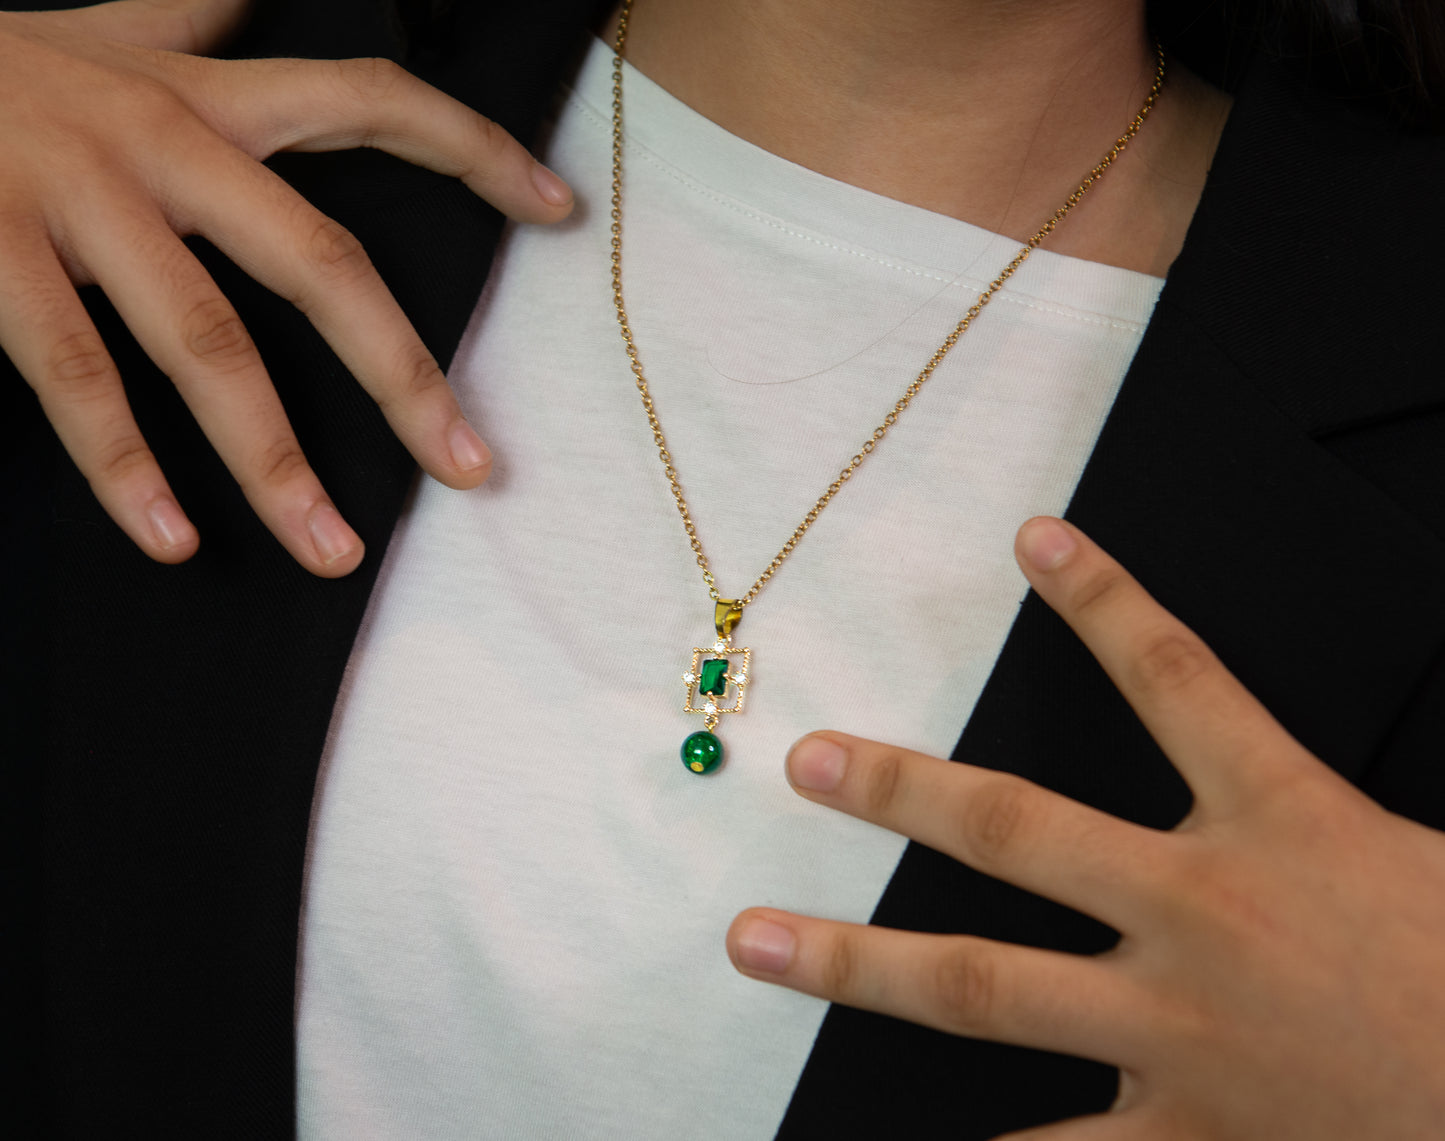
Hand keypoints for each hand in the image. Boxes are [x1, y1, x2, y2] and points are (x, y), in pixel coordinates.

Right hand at [0, 0, 573, 574]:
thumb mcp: (108, 31)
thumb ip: (192, 26)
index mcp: (203, 94)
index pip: (370, 100)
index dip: (473, 148)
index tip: (559, 209)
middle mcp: (161, 142)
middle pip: (320, 262)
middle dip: (402, 372)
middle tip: (469, 468)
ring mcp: (77, 201)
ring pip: (205, 345)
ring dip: (272, 461)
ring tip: (329, 551)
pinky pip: (73, 380)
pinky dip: (125, 469)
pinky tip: (175, 538)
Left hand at [728, 517, 1444, 1139]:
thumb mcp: (1419, 850)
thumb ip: (1330, 804)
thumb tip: (1272, 755)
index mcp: (1282, 823)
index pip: (1176, 677)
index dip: (1103, 601)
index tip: (1036, 543)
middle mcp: (1203, 914)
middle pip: (1018, 828)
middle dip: (902, 791)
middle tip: (807, 762)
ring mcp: (1177, 1032)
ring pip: (986, 987)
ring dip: (859, 962)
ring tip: (756, 940)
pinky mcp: (1191, 1136)